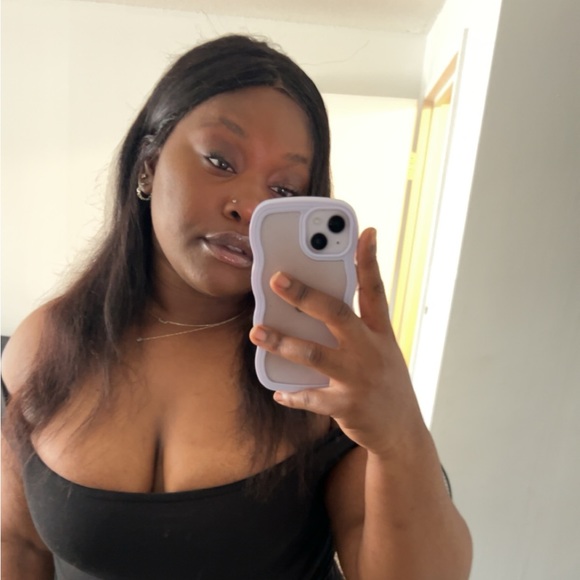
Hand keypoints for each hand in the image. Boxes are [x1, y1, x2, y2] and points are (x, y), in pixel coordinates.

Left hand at [249, 227, 426, 455]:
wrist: (402, 432)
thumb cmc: (386, 383)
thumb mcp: (382, 351)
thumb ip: (358, 329)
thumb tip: (318, 308)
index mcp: (381, 333)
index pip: (375, 290)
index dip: (370, 261)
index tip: (365, 233)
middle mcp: (371, 350)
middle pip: (336, 314)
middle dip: (305, 295)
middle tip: (277, 279)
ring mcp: (358, 378)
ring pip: (314, 354)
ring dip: (282, 341)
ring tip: (257, 332)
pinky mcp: (346, 405)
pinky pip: (311, 398)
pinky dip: (292, 394)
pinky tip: (278, 391)